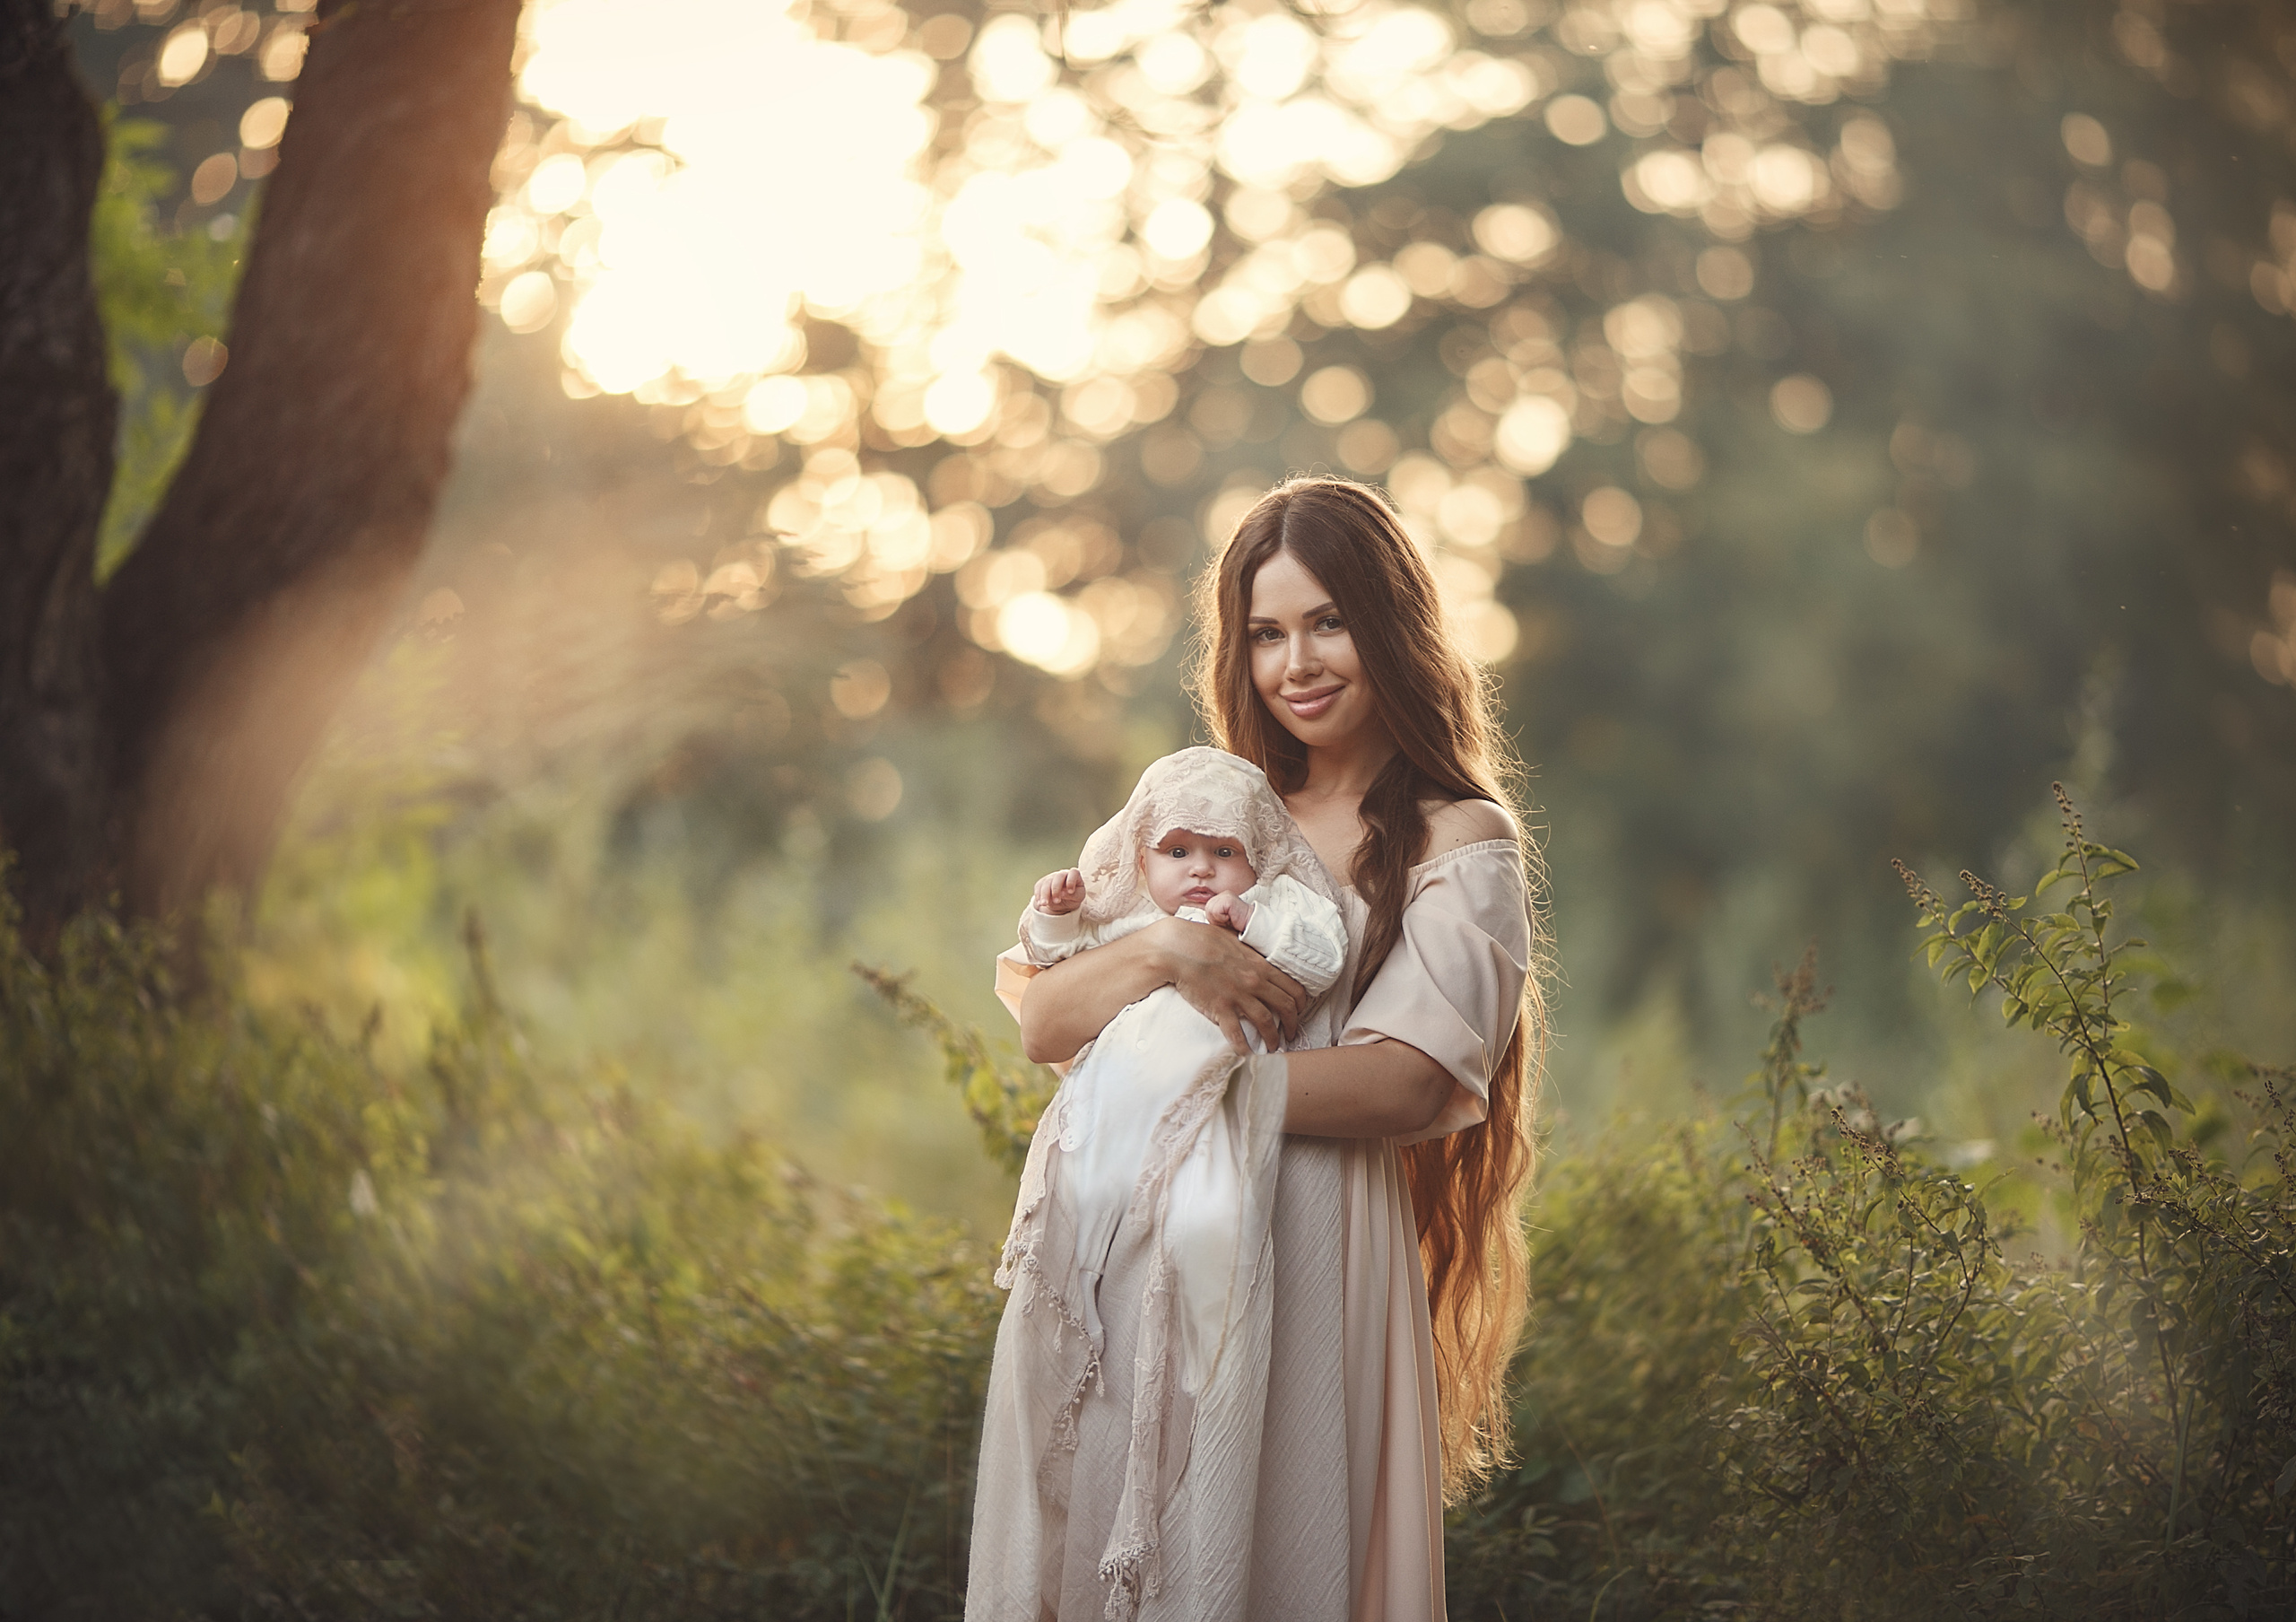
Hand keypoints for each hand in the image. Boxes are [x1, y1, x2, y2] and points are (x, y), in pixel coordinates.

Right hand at [1032, 867, 1084, 915]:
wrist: (1064, 902)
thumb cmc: (1074, 897)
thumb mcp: (1077, 898)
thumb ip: (1073, 895)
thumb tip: (1062, 893)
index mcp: (1074, 875)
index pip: (1073, 872)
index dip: (1071, 881)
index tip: (1070, 891)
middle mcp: (1062, 874)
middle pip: (1058, 877)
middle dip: (1056, 889)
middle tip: (1057, 901)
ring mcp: (1051, 877)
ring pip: (1046, 882)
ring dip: (1045, 894)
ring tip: (1044, 904)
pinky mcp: (1042, 883)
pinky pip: (1038, 887)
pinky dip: (1038, 895)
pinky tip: (1040, 903)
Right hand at [1145, 915, 1304, 1052]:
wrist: (1178, 948)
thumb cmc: (1203, 939)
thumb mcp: (1235, 939)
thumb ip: (1250, 950)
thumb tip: (1257, 955)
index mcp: (1260, 965)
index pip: (1293, 988)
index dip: (1300, 1004)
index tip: (1297, 1012)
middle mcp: (1254, 982)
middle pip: (1286, 1007)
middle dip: (1292, 1025)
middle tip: (1289, 1034)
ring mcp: (1238, 996)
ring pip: (1267, 1023)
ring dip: (1272, 1039)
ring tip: (1272, 1048)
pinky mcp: (1220, 1008)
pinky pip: (1237, 1034)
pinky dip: (1244, 1047)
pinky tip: (1247, 1055)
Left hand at [1203, 891, 1253, 934]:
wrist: (1251, 924)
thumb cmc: (1237, 923)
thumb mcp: (1221, 919)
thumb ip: (1213, 915)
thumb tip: (1199, 918)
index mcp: (1221, 898)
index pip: (1207, 908)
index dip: (1214, 918)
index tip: (1226, 920)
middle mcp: (1223, 894)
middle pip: (1207, 909)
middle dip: (1215, 919)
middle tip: (1228, 920)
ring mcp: (1225, 895)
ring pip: (1210, 910)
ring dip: (1219, 919)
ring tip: (1230, 919)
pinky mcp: (1228, 899)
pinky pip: (1216, 911)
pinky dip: (1222, 918)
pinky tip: (1231, 917)